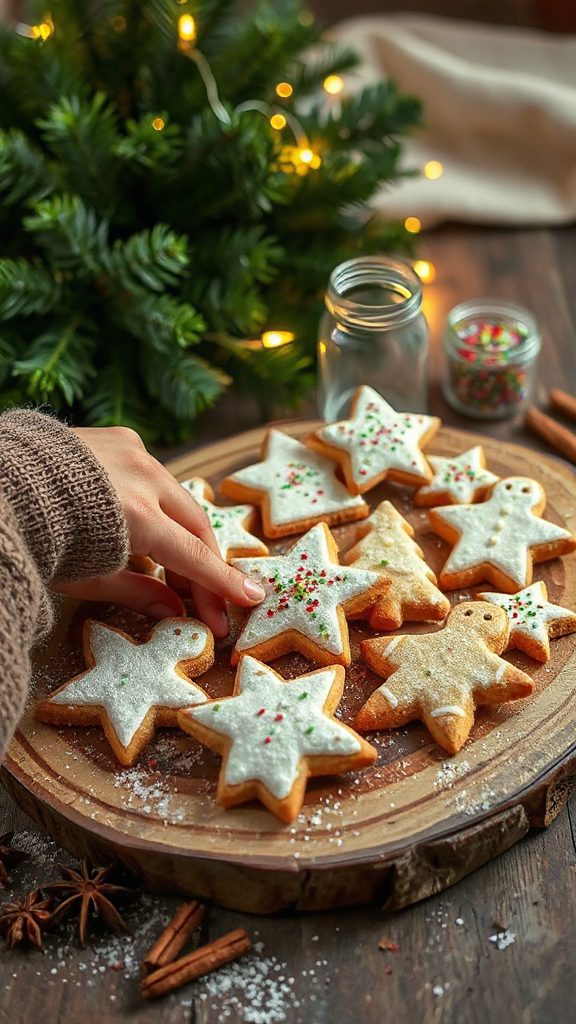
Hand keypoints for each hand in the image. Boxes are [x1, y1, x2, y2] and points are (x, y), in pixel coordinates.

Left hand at [56, 426, 264, 636]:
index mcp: (134, 518)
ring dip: (183, 533)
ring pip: (179, 497)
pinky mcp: (121, 437)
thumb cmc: (35, 540)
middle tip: (210, 603)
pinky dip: (158, 501)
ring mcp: (134, 452)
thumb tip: (178, 614)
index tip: (252, 599)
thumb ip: (138, 592)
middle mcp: (143, 478)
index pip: (194, 558)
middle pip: (197, 526)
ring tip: (177, 572)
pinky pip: (154, 472)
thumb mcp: (85, 578)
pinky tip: (146, 525)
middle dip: (207, 565)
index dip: (223, 583)